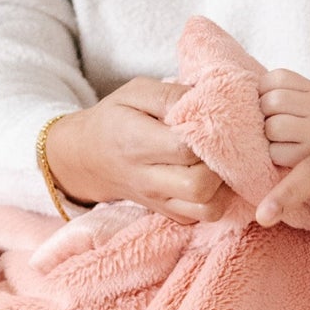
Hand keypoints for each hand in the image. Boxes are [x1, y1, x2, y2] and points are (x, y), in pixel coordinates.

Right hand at [44, 78, 229, 222]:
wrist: (88, 158)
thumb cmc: (116, 119)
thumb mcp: (135, 92)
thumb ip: (170, 95)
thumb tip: (208, 101)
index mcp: (137, 143)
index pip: (185, 148)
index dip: (207, 133)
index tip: (211, 120)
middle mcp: (148, 179)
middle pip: (199, 185)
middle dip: (218, 164)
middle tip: (217, 145)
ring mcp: (159, 202)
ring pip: (208, 209)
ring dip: (221, 187)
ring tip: (215, 164)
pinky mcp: (169, 214)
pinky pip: (203, 217)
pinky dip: (215, 200)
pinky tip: (209, 177)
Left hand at [258, 69, 309, 165]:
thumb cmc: (308, 125)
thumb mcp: (302, 100)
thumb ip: (279, 91)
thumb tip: (244, 93)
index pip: (278, 77)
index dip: (265, 90)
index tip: (272, 104)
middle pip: (272, 101)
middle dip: (265, 113)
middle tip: (275, 122)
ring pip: (272, 127)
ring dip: (269, 134)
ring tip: (282, 138)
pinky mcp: (308, 158)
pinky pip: (275, 152)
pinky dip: (275, 154)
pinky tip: (288, 152)